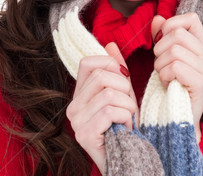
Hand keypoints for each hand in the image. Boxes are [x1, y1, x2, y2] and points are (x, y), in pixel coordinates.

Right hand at [66, 43, 137, 173]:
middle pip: (102, 76)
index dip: (110, 65)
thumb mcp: (124, 93)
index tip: (123, 80)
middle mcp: (73, 107)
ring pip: (109, 93)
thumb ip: (117, 70)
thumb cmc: (126, 127)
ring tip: (127, 119)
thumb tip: (110, 44)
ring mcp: (76, 121)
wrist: (129, 158)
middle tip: (129, 107)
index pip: (88, 62)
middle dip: (125, 88)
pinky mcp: (84, 134)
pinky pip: (110, 111)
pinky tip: (125, 128)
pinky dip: (125, 118)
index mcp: (80, 94)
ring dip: (128, 106)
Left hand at [151, 13, 202, 139]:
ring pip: (174, 50)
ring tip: (165, 77)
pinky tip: (168, 85)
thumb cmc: (170, 90)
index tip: (163, 41)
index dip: (172, 25)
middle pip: (178, 34)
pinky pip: (176, 66)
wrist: (177, 123)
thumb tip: (157, 19)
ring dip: (160, 65)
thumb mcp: (165, 58)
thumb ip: (162, 37)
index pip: (191, 19)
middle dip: (160, 49)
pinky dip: (165, 75)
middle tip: (162, 66)